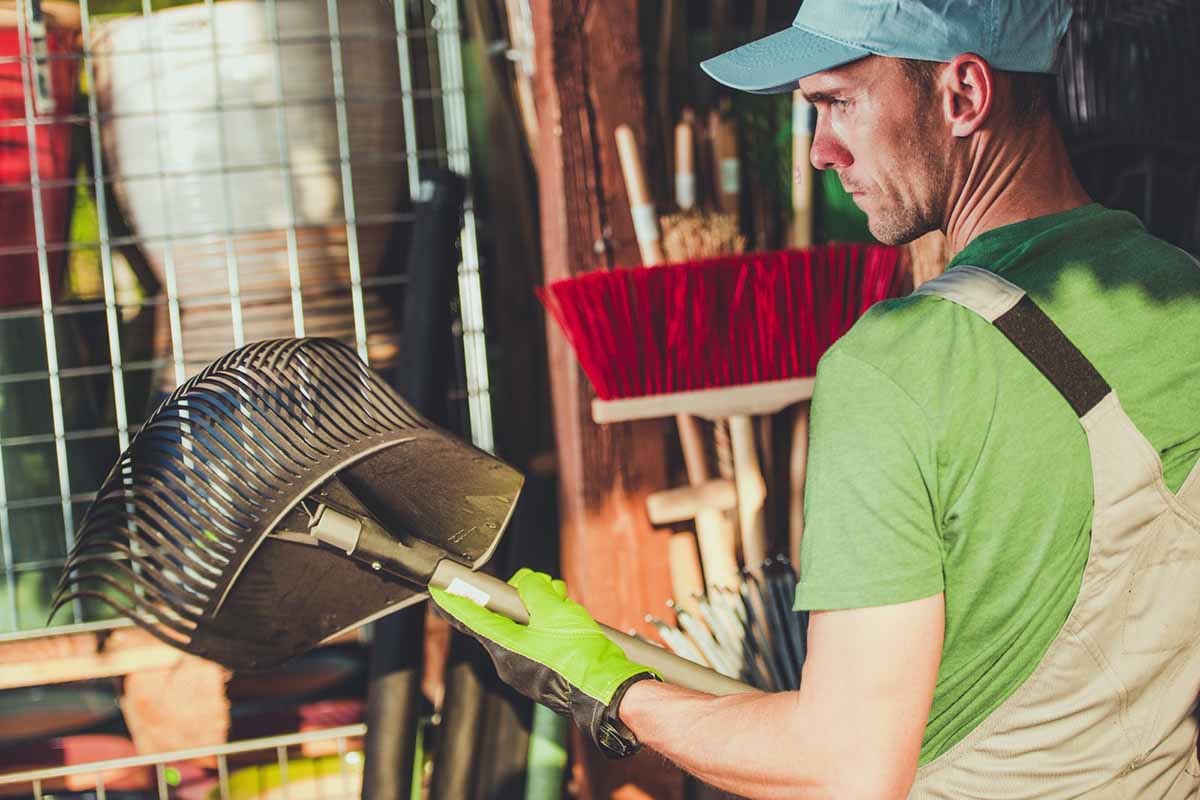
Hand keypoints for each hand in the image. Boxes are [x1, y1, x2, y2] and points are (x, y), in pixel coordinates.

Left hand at [430, 568, 658, 757]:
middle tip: (542, 586)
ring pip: (524, 624)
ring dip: (541, 607)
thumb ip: (534, 589)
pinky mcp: (542, 668)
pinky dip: (550, 623)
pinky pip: (538, 638)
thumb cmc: (581, 658)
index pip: (470, 618)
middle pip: (502, 616)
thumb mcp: (556, 610)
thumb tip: (527, 583)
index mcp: (505, 646)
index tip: (439, 588)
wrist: (607, 690)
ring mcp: (525, 666)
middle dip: (522, 595)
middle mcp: (509, 659)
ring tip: (563, 603)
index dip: (454, 600)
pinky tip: (570, 618)